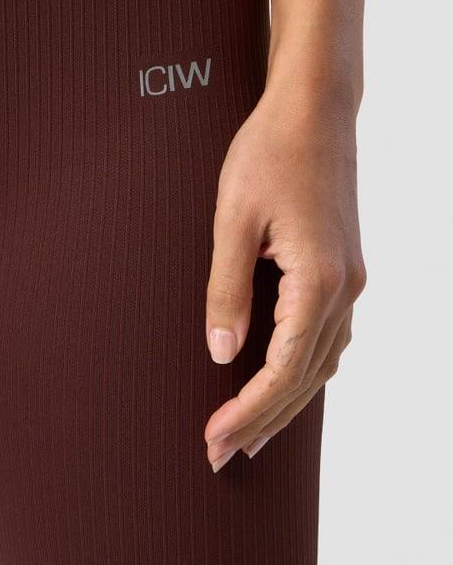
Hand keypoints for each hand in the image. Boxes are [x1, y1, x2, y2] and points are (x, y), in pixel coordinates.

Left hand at [203, 85, 366, 470]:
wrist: (314, 108)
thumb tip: (222, 353)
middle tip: (221, 455)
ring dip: (287, 401)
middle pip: (307, 378)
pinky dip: (304, 369)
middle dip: (264, 421)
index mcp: (318, 280)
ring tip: (249, 433)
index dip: (247, 411)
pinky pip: (329, 336)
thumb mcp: (233, 218)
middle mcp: (345, 287)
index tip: (213, 440)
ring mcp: (351, 278)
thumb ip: (225, 289)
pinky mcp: (345, 266)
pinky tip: (282, 379)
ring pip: (323, 361)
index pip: (282, 371)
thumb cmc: (269, 152)